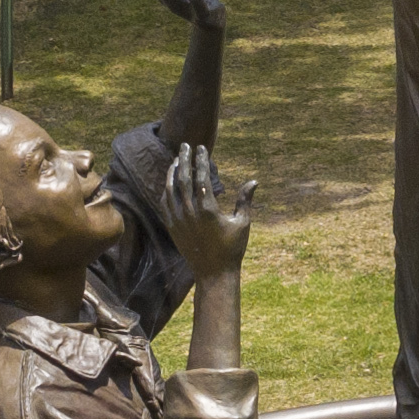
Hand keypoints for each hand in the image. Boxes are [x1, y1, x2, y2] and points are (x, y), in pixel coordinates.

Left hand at [163, 142, 255, 282]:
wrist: (213, 273)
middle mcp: (190, 213)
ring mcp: (178, 220)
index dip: (201, 160)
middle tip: (184, 145)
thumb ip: (245, 201)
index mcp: (208, 209)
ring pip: (170, 190)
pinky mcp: (172, 228)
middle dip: (184, 159)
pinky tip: (169, 182)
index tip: (201, 148)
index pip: (202, 177)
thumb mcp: (242, 223)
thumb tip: (254, 181)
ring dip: (172, 172)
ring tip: (176, 160)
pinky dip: (166, 190)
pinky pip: (164, 204)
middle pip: (184, 179)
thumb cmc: (232, 249)